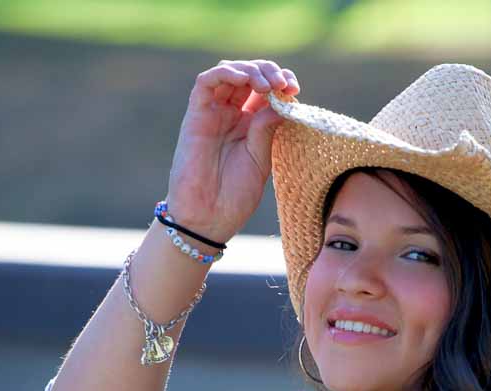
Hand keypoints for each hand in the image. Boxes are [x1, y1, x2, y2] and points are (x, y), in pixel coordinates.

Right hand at [166, 58, 299, 242]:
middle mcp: (231, 115)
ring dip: (250, 70)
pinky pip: (206, 82)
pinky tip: (244, 80)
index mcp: (250, 126)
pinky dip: (226, 73)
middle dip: (269, 72)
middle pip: (249, 76)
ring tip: (267, 85)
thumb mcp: (260, 161)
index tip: (294, 89)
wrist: (208, 219)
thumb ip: (267, 130)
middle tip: (283, 84)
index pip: (266, 91)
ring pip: (229, 73)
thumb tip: (282, 102)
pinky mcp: (196, 115)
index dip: (281, 83)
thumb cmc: (234, 197)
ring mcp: (213, 114)